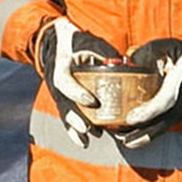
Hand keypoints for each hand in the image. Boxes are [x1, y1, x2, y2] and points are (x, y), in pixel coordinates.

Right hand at [36, 17, 119, 145]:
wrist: (55, 41)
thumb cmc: (75, 39)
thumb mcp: (88, 41)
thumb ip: (104, 54)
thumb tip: (126, 66)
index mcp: (60, 65)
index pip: (64, 81)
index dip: (77, 93)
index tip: (92, 102)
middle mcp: (55, 81)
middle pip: (63, 104)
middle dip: (76, 118)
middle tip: (90, 127)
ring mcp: (57, 92)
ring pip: (64, 113)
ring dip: (76, 128)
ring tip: (92, 136)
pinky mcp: (61, 99)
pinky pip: (65, 117)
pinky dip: (73, 131)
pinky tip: (84, 142)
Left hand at [114, 32, 181, 147]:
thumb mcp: (168, 45)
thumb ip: (148, 51)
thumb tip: (131, 60)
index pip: (166, 101)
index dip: (148, 112)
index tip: (131, 118)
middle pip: (165, 121)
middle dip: (143, 132)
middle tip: (124, 138)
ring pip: (166, 126)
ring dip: (146, 136)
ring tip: (126, 140)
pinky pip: (167, 124)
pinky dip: (152, 132)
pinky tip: (137, 135)